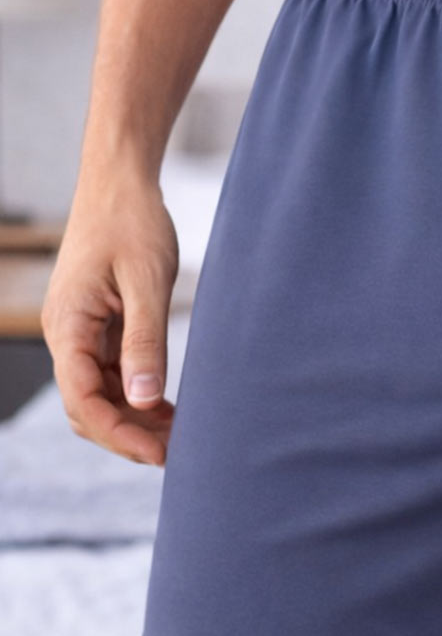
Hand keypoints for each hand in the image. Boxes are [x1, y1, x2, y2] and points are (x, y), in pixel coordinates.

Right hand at [41, 169, 179, 466]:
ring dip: (134, 419)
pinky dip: (138, 396)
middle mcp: (67, 335)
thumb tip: (143, 401)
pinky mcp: (100, 327)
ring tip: (179, 436)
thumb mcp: (146, 283)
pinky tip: (169, 409)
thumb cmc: (132, 222)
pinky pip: (112, 375)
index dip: (119, 433)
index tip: (159, 454)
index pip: (83, 400)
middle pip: (87, 407)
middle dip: (127, 435)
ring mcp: (82, 333)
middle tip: (176, 454)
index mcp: (68, 325)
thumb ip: (145, 342)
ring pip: (100, 395)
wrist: (121, 181)